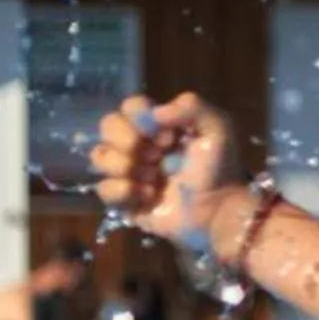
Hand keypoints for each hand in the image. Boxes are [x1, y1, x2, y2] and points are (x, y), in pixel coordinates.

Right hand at [91, 93, 239, 243]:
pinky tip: (149, 196)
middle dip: (127, 139)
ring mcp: (129, 172)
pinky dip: (124, 192)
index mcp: (159, 126)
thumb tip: (155, 112)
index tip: (167, 136)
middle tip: (155, 157)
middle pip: (108, 126)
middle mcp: (140, 145)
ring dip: (124, 166)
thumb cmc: (219, 170)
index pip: (131, 106)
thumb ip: (194, 108)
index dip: (142, 118)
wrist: (218, 212)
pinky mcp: (124, 200)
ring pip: (99, 156)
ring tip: (153, 179)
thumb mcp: (218, 131)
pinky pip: (103, 189)